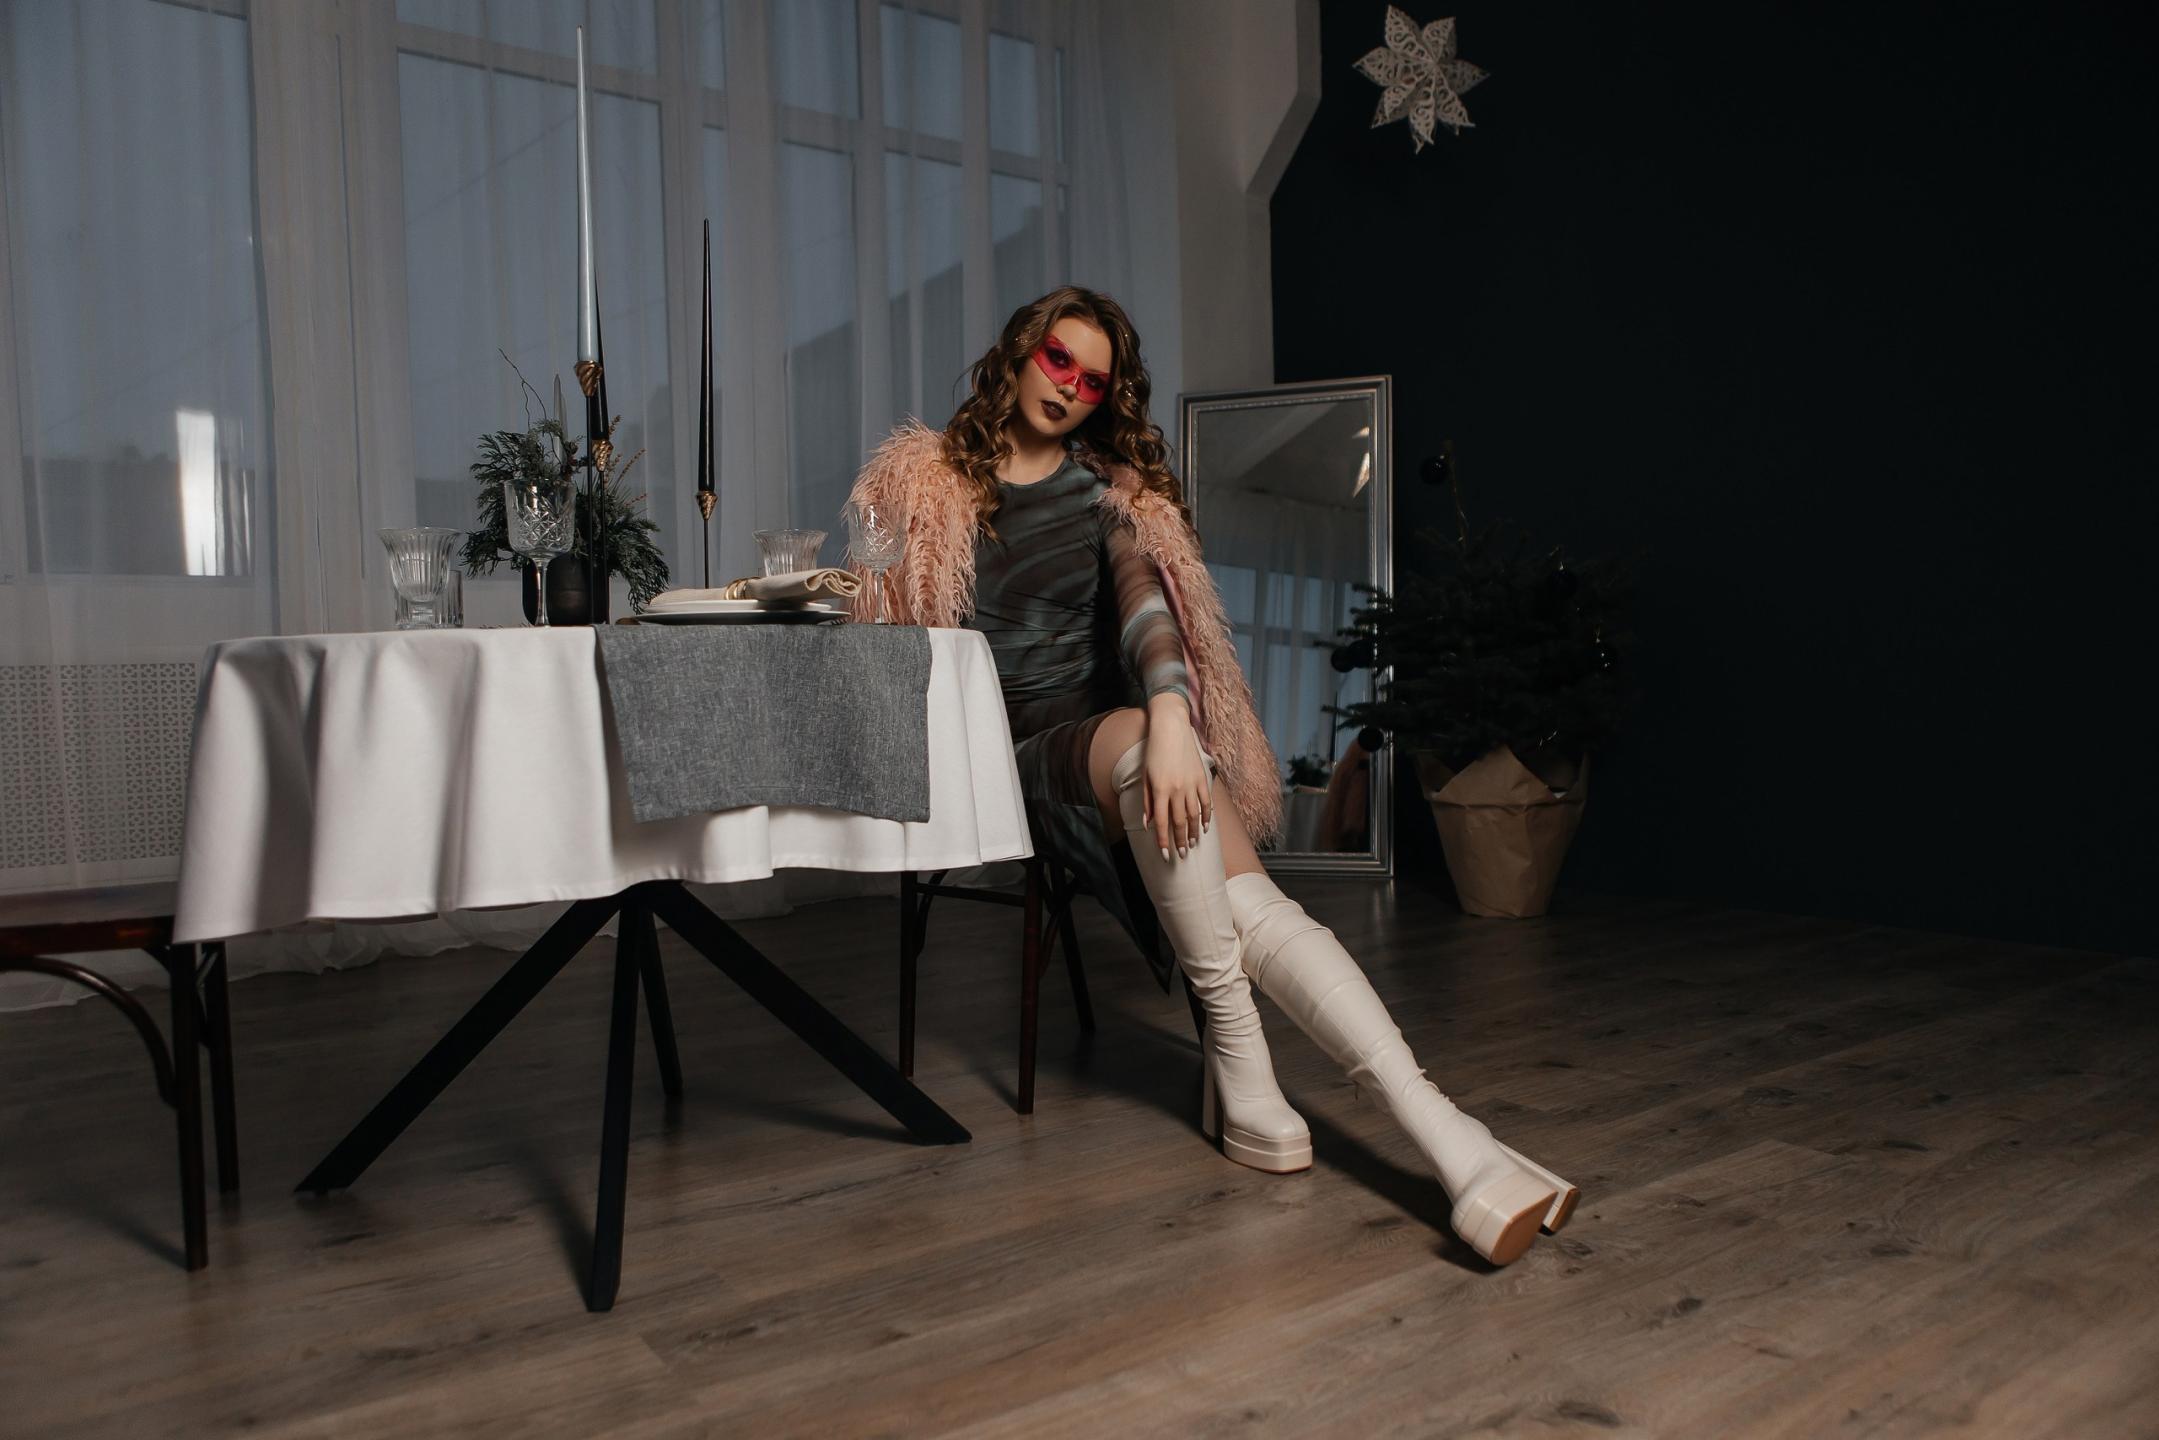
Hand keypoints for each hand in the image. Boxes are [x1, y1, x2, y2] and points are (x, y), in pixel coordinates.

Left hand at [1141, 695, 1210, 858]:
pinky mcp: (1201, 778)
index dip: (1163, 841)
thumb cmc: (1154, 752)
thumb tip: (1147, 824)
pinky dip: (1206, 816)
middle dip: (1180, 841)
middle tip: (1182, 855)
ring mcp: (1191, 784)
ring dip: (1194, 832)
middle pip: (1179, 822)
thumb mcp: (1145, 776)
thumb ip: (1147, 801)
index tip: (1165, 855)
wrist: (1171, 728)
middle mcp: (1176, 789)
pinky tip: (1205, 827)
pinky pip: (1206, 802)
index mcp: (1160, 789)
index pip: (1161, 822)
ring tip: (1193, 845)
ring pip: (1194, 814)